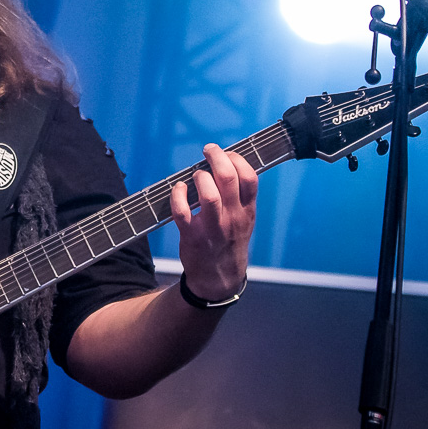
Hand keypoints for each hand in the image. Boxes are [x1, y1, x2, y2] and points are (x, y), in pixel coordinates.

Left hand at [170, 144, 257, 300]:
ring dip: (199, 177)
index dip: (237, 159)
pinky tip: (178, 189)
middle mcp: (232, 218)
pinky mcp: (192, 236)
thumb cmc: (229, 242)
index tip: (227, 153)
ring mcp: (213, 228)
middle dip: (216, 157)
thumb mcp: (244, 220)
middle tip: (208, 150)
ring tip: (196, 175)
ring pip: (208, 195)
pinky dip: (177, 195)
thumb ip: (240, 196)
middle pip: (228, 179)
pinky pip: (182, 212)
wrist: (219, 278)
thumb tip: (227, 164)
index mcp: (247, 211)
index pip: (250, 178)